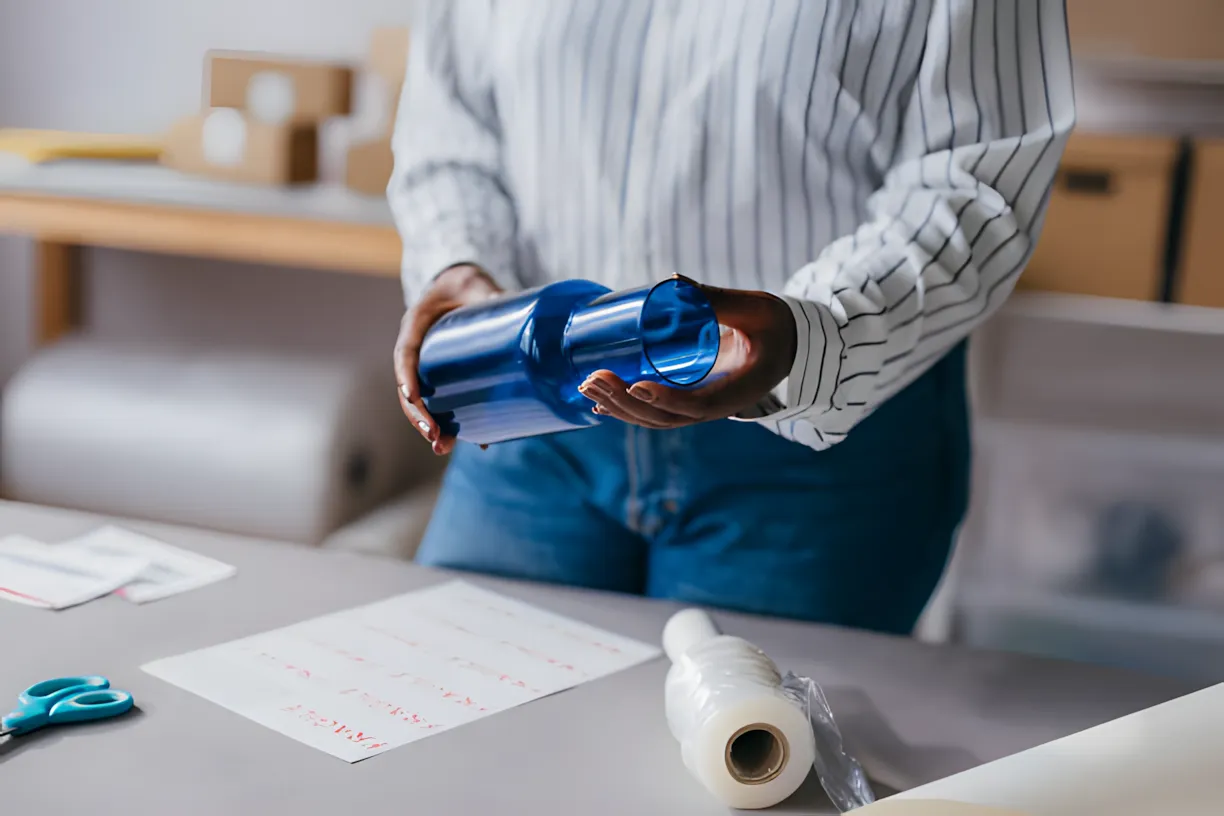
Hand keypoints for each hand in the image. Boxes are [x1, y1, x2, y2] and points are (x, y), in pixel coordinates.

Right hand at [394, 264, 502, 454]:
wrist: (461, 286)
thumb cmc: (466, 284)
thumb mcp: (476, 284)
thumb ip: (493, 295)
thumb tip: (514, 306)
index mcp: (415, 323)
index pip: (404, 353)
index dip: (405, 377)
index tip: (412, 397)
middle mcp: (416, 348)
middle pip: (408, 388)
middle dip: (418, 415)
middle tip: (434, 436)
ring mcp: (428, 365)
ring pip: (420, 402)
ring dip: (429, 426)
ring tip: (442, 448)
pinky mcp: (443, 377)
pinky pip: (442, 402)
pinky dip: (453, 422)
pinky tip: (472, 442)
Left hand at [577, 277, 796, 428]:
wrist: (787, 345)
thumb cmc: (774, 326)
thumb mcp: (755, 310)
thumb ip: (719, 299)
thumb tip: (674, 281)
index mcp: (737, 391)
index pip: (696, 404)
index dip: (665, 399)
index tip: (636, 385)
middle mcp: (715, 408)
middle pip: (664, 417)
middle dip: (625, 402)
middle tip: (593, 380)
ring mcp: (700, 407)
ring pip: (655, 419)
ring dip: (618, 407)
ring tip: (586, 388)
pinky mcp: (689, 399)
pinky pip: (655, 413)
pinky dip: (626, 410)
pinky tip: (598, 404)